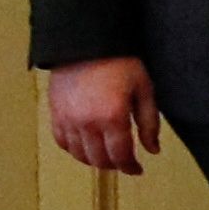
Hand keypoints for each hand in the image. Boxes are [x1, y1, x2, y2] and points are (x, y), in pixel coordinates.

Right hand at [46, 55, 159, 175]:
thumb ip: (149, 122)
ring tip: (104, 155)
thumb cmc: (119, 61)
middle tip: (122, 161)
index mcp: (113, 117)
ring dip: (94, 160)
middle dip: (114, 165)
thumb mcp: (143, 89)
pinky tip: (84, 145)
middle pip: (100, 160)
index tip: (137, 169)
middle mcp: (88, 123)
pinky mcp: (56, 112)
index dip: (131, 168)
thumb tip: (152, 150)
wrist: (87, 40)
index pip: (121, 156)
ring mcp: (69, 119)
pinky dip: (73, 148)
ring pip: (80, 154)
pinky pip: (62, 141)